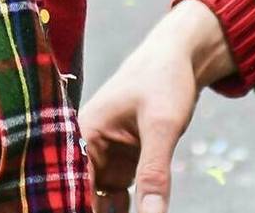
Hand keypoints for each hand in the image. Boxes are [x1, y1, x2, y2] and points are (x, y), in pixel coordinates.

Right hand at [81, 0, 234, 212]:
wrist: (183, 57)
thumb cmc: (164, 79)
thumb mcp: (162, 125)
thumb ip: (154, 173)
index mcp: (83, 134)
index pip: (71, 185)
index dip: (77, 206)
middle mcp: (87, 149)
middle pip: (82, 197)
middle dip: (96, 210)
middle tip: (120, 212)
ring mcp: (105, 159)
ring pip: (99, 202)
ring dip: (109, 212)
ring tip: (133, 212)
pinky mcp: (122, 164)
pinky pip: (117, 197)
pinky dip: (124, 209)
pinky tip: (142, 212)